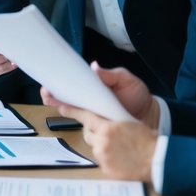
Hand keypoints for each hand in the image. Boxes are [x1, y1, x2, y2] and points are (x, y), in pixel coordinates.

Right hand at [40, 61, 158, 125]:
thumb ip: (111, 74)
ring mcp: (93, 115)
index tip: (49, 83)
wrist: (150, 115)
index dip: (59, 84)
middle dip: (53, 95)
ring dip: (62, 107)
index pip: (73, 84)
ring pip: (73, 112)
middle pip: (67, 98)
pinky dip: (77, 122)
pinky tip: (72, 119)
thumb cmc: (137, 95)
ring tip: (53, 102)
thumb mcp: (126, 80)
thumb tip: (94, 67)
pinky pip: (85, 126)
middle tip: (46, 93)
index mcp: (94, 86)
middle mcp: (90, 101)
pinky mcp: (98, 128)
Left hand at [56, 106, 155, 182]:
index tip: (61, 107)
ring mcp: (103, 156)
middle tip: (106, 133)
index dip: (72, 111)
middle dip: (94, 132)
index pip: (85, 116)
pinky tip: (119, 158)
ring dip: (101, 146)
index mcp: (108, 127)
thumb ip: (113, 121)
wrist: (157, 161)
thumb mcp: (130, 123)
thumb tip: (103, 118)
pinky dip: (107, 159)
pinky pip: (100, 160)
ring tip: (118, 148)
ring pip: (94, 147)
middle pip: (88, 133)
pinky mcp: (105, 169)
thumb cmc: (148, 141)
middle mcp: (102, 141)